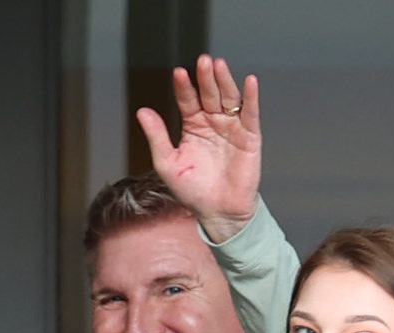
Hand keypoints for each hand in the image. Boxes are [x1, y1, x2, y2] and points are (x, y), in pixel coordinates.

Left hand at [136, 54, 261, 241]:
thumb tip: (142, 111)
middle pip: (209, 93)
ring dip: (224, 81)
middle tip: (203, 60)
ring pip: (228, 98)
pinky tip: (249, 82)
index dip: (183, 87)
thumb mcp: (168, 163)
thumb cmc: (191, 190)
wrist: (218, 211)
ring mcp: (232, 127)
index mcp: (192, 126)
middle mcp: (212, 122)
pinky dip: (251, 97)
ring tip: (218, 65)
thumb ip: (157, 137)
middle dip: (205, 77)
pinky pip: (250, 113)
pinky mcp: (250, 137)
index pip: (187, 99)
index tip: (179, 73)